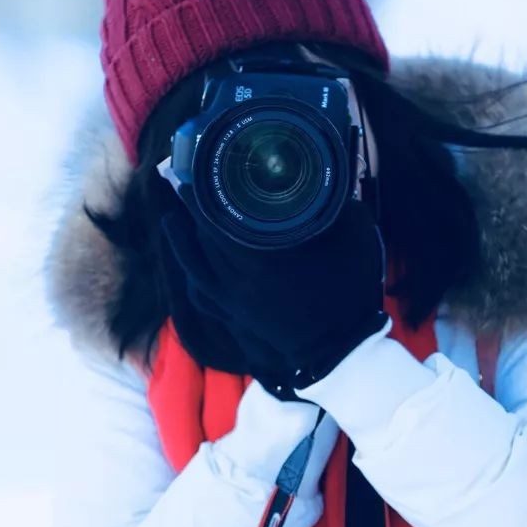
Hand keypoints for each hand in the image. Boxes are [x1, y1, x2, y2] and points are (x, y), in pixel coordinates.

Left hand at [158, 198, 388, 398]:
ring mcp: (235, 305)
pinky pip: (203, 297)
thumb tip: (328, 182)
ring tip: (171, 222)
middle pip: (202, 245)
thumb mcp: (355, 241)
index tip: (192, 177)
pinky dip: (194, 277)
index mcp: (264, 261)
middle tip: (182, 187)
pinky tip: (191, 266)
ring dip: (181, 245)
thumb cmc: (349, 294)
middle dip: (189, 215)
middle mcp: (240, 283)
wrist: (342, 349)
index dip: (202, 199)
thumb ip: (338, 207)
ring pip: (196, 271)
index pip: (220, 224)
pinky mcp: (237, 319)